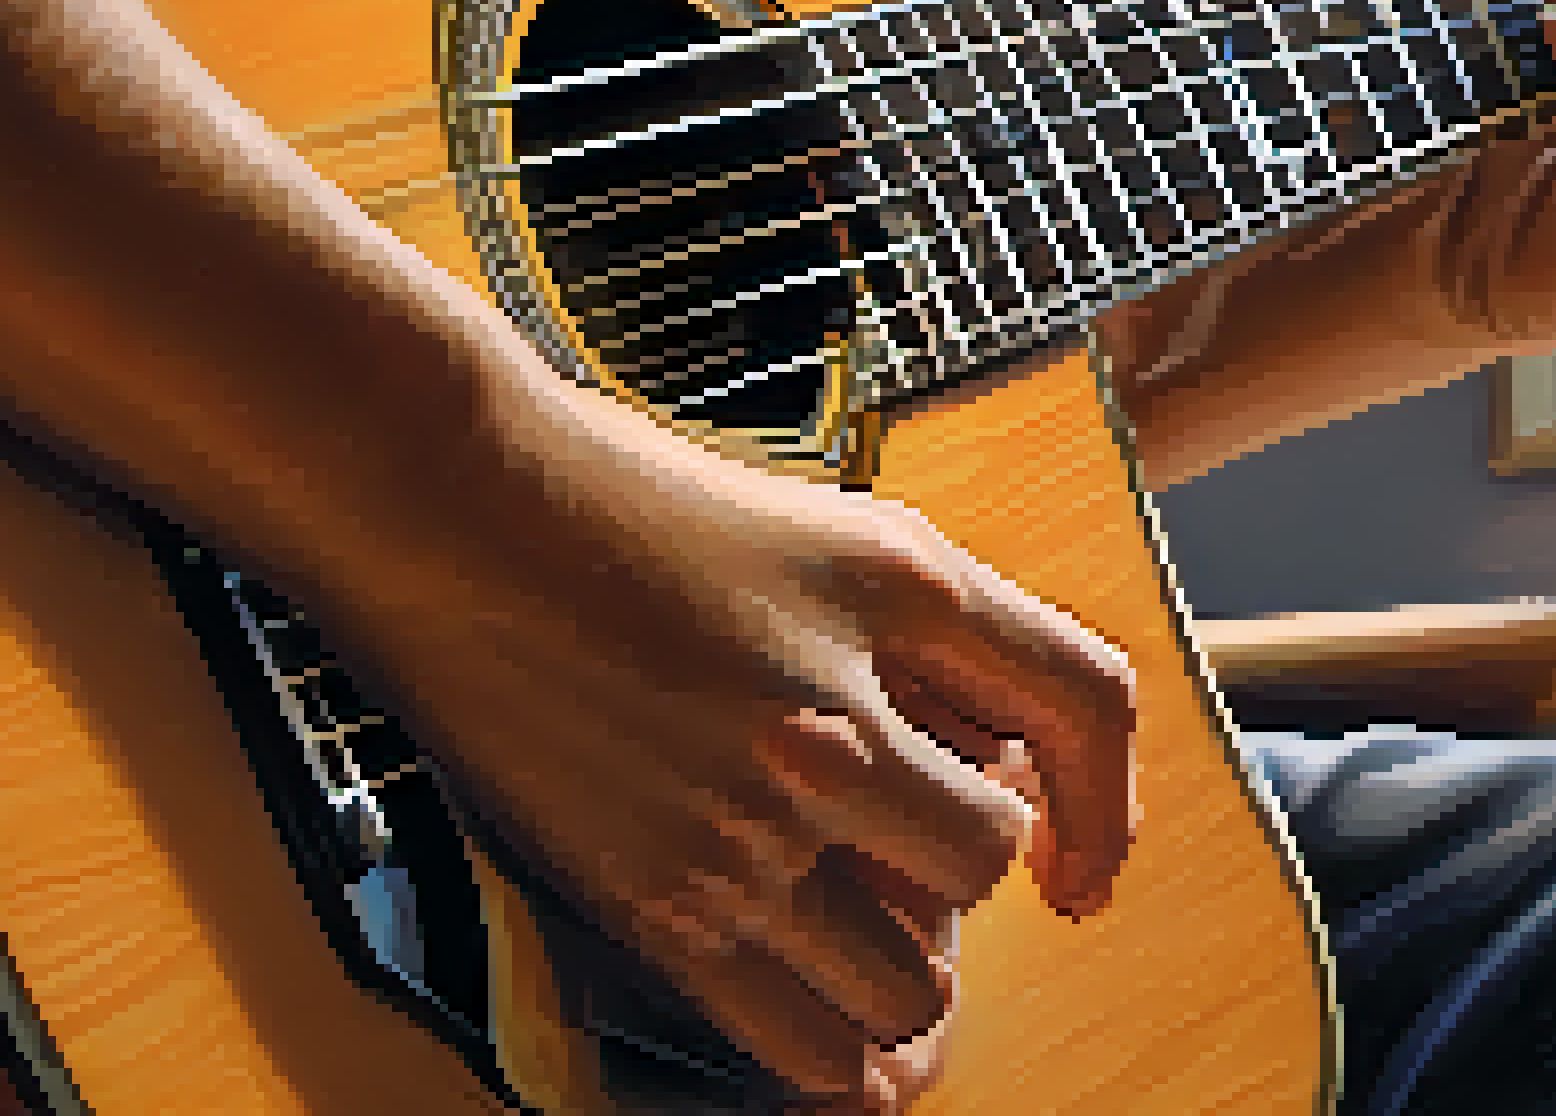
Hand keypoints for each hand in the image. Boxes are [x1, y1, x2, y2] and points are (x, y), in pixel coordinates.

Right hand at [331, 377, 1137, 1106]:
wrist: (446, 505)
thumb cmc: (622, 498)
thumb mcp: (818, 525)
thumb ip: (930, 633)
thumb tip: (1004, 759)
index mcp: (898, 584)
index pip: (1087, 702)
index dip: (1109, 795)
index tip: (1078, 853)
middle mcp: (836, 709)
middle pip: (989, 861)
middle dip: (963, 872)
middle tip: (897, 853)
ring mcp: (744, 816)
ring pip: (912, 981)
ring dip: (904, 965)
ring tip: (850, 925)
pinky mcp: (655, 898)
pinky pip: (804, 1043)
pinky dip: (841, 1056)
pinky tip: (831, 1025)